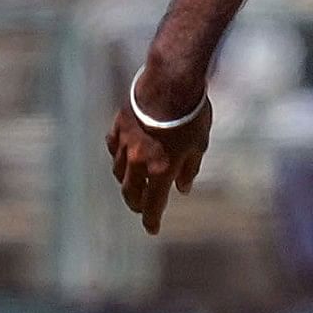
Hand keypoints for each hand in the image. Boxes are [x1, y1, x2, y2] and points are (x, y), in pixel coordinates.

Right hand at [109, 70, 213, 235]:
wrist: (169, 84)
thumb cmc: (192, 115)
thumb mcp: (199, 145)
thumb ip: (189, 169)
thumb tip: (183, 188)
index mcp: (161, 170)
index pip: (154, 203)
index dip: (152, 219)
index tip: (152, 229)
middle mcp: (138, 162)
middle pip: (131, 191)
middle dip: (136, 203)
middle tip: (141, 209)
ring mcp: (125, 144)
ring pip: (119, 171)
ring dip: (126, 182)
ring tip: (132, 186)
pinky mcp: (117, 127)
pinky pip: (113, 148)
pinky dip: (118, 157)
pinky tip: (122, 158)